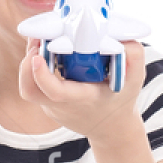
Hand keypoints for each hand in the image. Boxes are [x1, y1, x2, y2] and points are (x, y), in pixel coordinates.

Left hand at [19, 37, 145, 144]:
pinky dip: (36, 65)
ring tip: (41, 41)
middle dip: (27, 64)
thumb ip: (132, 55)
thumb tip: (116, 33)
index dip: (41, 74)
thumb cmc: (121, 101)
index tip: (38, 56)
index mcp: (82, 100)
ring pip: (28, 86)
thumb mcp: (134, 80)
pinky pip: (34, 83)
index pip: (54, 92)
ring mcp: (52, 106)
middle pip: (30, 90)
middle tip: (37, 39)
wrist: (112, 129)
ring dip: (29, 61)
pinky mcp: (48, 102)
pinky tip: (47, 50)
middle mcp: (62, 105)